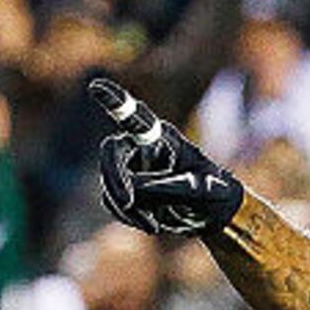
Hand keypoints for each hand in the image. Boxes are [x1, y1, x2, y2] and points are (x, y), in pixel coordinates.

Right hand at [89, 77, 242, 237]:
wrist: (210, 213)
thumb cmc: (213, 193)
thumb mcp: (202, 191)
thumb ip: (171, 187)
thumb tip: (134, 189)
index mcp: (163, 138)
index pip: (135, 118)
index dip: (114, 101)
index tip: (96, 86)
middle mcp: (142, 147)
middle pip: (112, 153)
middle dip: (115, 178)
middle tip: (128, 202)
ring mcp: (131, 168)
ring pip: (110, 184)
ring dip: (128, 208)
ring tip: (154, 223)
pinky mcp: (126, 187)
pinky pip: (113, 202)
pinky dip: (129, 217)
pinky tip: (151, 222)